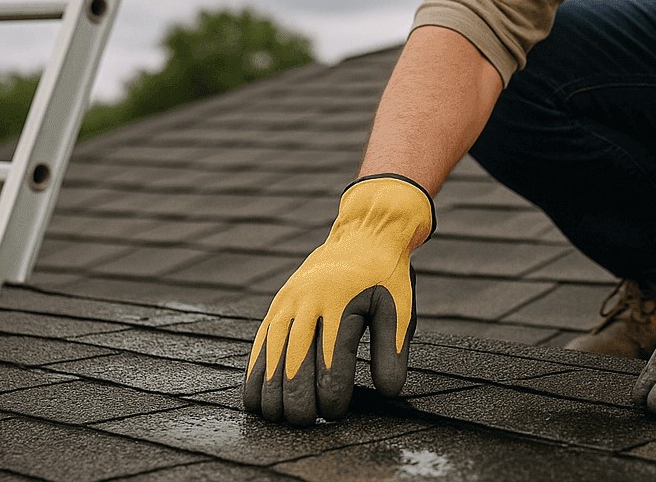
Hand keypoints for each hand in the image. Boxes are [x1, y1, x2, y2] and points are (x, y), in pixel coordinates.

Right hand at [243, 174, 433, 423]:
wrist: (366, 233)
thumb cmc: (386, 277)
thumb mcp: (399, 308)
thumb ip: (393, 350)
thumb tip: (390, 392)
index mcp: (341, 304)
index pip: (331, 362)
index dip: (331, 394)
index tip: (337, 413)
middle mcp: (310, 302)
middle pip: (295, 363)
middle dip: (297, 400)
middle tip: (305, 423)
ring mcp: (289, 302)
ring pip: (272, 354)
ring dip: (271, 392)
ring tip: (279, 419)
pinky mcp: (279, 304)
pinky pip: (261, 342)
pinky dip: (256, 372)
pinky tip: (256, 398)